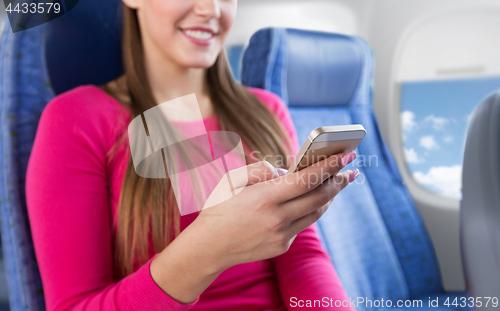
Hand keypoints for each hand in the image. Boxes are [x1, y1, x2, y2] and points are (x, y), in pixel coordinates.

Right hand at [194, 152, 357, 269]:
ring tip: (337, 183)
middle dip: (339, 181)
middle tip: (350, 170)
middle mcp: (277, 218)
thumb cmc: (219, 207)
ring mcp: (282, 235)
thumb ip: (262, 170)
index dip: (330, 166)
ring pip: (315, 212)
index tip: (346, 154)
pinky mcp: (282, 246)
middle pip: (319, 197)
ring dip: (328, 196)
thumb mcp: (233, 180)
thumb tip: (286, 171)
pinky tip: (309, 202)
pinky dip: (308, 210)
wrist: (208, 247)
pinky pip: (301, 224)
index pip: (306, 179)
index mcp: (265, 197)